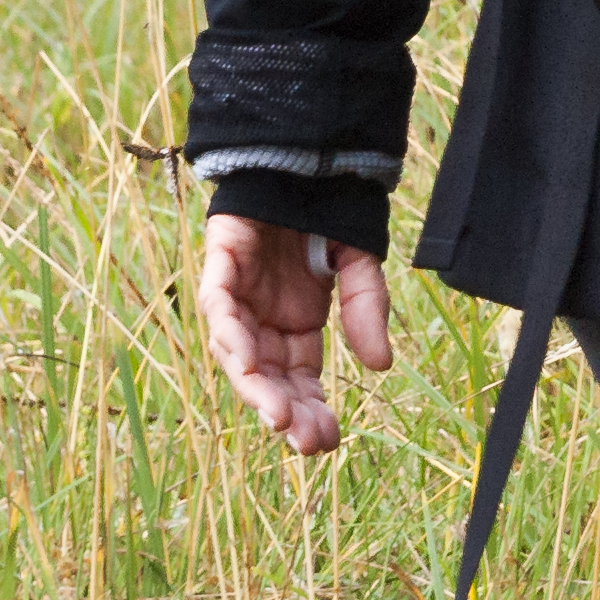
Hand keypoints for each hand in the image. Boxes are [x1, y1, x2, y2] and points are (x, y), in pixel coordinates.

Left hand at [201, 213, 391, 457]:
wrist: (308, 157)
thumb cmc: (329, 212)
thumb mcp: (360, 266)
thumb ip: (367, 309)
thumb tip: (381, 366)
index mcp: (295, 324)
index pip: (298, 380)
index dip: (311, 410)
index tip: (328, 442)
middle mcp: (262, 318)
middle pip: (266, 377)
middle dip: (284, 411)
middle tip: (305, 443)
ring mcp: (238, 294)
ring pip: (236, 353)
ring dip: (254, 386)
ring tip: (278, 416)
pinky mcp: (220, 263)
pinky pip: (218, 306)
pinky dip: (229, 333)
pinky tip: (249, 362)